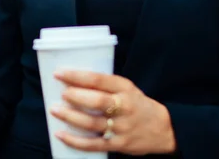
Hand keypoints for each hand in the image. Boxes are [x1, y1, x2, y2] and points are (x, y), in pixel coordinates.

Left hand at [51, 70, 176, 154]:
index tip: (60, 73)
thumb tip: (73, 82)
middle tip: (61, 94)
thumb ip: (106, 86)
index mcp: (125, 88)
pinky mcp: (118, 145)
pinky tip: (61, 135)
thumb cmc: (138, 105)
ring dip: (71, 117)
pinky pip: (93, 144)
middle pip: (97, 101)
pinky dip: (75, 141)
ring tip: (55, 110)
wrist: (163, 129)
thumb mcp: (127, 89)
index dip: (78, 76)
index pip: (99, 80)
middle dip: (76, 97)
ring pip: (93, 123)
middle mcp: (124, 107)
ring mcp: (121, 127)